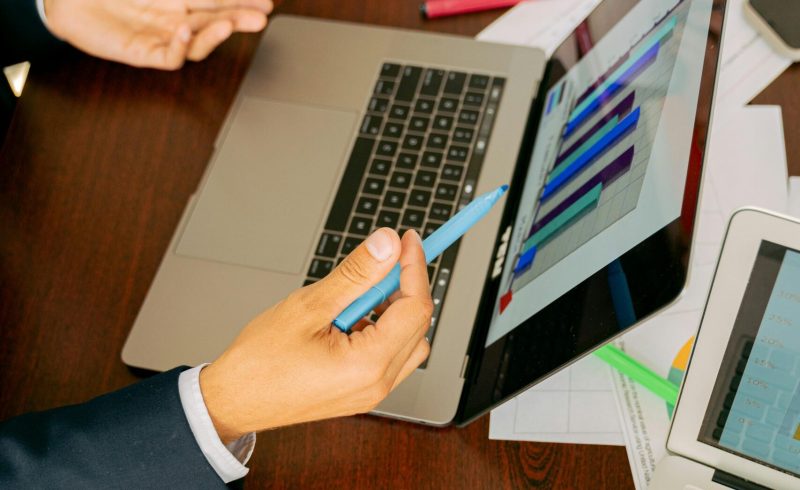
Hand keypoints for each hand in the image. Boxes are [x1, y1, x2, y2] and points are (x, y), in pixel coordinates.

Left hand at [43, 0, 273, 69]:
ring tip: (231, 24)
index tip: (265, 1)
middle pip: (215, 20)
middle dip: (240, 17)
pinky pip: (171, 56)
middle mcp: (173, 17)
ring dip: (217, 33)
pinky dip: (181, 45)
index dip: (241, 0)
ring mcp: (160, 36)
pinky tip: (185, 29)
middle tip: (261, 15)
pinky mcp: (144, 53)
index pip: (216, 0)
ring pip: (199, 41)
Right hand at [200, 229, 432, 441]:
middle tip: (382, 259)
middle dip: (405, 286)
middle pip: (417, 324)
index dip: (414, 267)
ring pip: (408, 341)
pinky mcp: (361, 391)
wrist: (233, 400)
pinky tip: (348, 317)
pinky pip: (389, 355)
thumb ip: (356, 273)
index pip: (415, 308)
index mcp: (368, 366)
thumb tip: (387, 244)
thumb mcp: (309, 305)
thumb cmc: (260, 361)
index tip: (407, 240)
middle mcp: (377, 384)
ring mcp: (370, 392)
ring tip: (355, 294)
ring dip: (393, 309)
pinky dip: (380, 328)